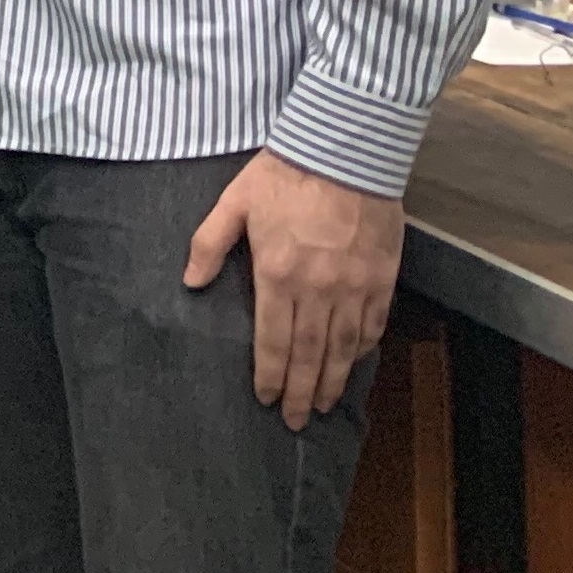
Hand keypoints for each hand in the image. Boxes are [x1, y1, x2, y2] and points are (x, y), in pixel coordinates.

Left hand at [185, 150, 404, 428]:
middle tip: (295, 421)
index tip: (266, 399)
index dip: (270, 376)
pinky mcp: (382, 277)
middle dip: (300, 392)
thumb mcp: (233, 203)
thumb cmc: (283, 175)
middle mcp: (318, 290)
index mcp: (278, 275)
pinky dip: (362, 348)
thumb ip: (208, 244)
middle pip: (309, 354)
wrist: (345, 151)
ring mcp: (354, 286)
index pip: (273, 341)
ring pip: (343, 347)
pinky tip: (353, 363)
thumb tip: (190, 282)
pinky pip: (373, 323)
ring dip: (332, 379)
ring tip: (323, 404)